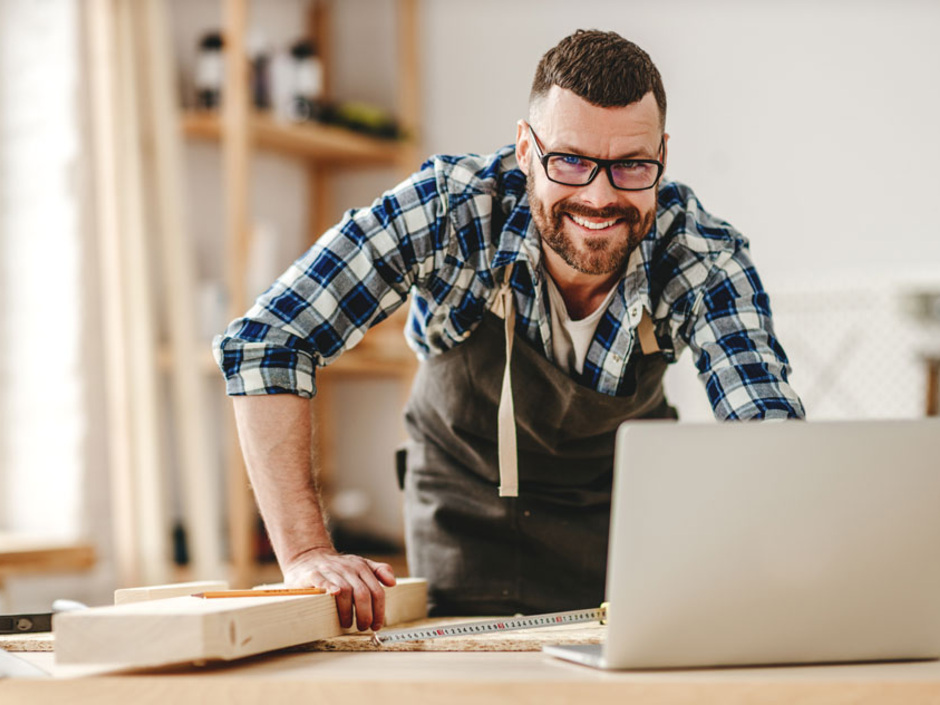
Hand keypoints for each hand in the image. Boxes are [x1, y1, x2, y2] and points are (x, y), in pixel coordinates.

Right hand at [282, 546, 396, 630]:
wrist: (309, 555)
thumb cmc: (337, 566)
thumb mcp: (360, 564)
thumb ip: (379, 571)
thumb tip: (393, 582)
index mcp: (361, 567)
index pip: (376, 591)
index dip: (379, 611)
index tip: (376, 625)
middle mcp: (348, 568)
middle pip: (363, 594)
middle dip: (365, 615)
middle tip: (363, 627)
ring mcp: (331, 570)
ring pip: (345, 591)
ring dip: (348, 612)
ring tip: (347, 623)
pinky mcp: (314, 574)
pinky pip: (323, 582)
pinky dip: (330, 589)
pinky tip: (334, 597)